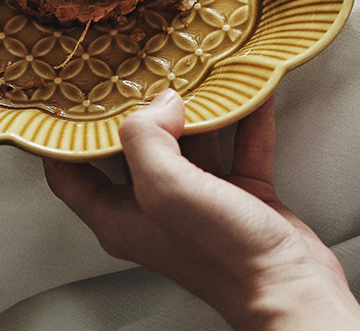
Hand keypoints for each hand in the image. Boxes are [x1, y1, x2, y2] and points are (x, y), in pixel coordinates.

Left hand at [43, 91, 359, 330]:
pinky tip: (251, 94)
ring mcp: (198, 200)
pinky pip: (237, 144)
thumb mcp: (167, 190)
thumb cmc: (226, 258)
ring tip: (200, 74)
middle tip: (142, 71)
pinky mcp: (238, 194)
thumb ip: (146, 138)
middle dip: (140, 109)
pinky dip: (244, 118)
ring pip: (191, 141)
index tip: (71, 99)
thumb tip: (160, 102)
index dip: (66, 137)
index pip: (72, 173)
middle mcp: (155, 206)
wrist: (294, 288)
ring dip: (199, 108)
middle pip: (135, 147)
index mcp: (121, 214)